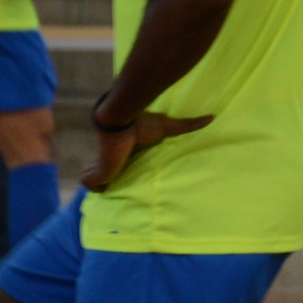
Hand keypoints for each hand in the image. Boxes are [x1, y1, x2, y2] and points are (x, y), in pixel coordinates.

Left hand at [81, 111, 214, 191]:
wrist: (120, 122)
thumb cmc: (141, 124)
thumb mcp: (167, 126)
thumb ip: (187, 125)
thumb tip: (212, 117)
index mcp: (126, 150)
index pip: (120, 161)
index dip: (120, 166)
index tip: (125, 171)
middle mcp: (113, 157)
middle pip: (104, 171)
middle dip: (107, 178)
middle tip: (116, 184)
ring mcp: (102, 165)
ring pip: (94, 179)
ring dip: (99, 182)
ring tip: (108, 185)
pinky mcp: (97, 173)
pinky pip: (89, 184)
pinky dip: (94, 186)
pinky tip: (103, 185)